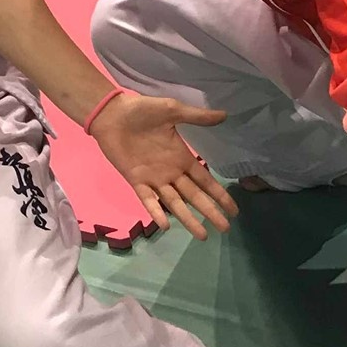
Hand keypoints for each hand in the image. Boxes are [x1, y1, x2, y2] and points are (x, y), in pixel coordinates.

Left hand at [89, 91, 237, 238]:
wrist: (112, 113)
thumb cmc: (142, 111)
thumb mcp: (173, 110)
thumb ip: (197, 117)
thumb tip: (224, 115)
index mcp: (182, 157)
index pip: (205, 180)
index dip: (219, 195)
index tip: (233, 210)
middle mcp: (171, 172)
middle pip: (195, 196)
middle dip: (210, 212)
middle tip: (225, 229)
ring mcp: (154, 179)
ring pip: (175, 203)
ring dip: (188, 219)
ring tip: (202, 235)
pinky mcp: (136, 181)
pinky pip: (148, 200)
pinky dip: (156, 212)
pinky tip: (166, 225)